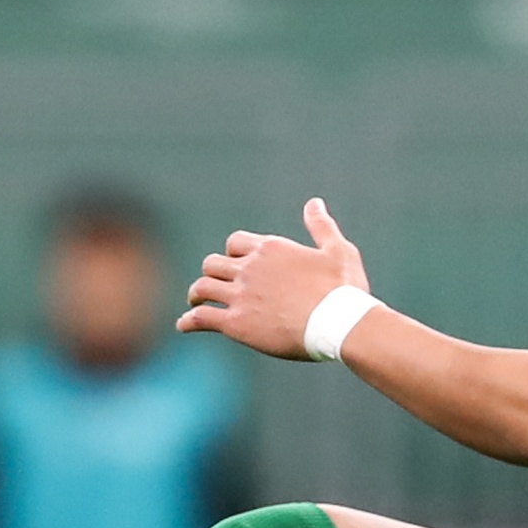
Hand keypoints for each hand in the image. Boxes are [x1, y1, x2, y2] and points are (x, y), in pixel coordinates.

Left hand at [178, 197, 367, 359]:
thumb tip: (314, 202)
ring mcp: (241, 295)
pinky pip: (201, 318)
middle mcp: (250, 268)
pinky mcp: (236, 323)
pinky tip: (183, 326)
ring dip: (196, 295)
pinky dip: (189, 321)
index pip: (235, 243)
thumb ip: (321, 226)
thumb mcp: (338, 250)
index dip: (232, 253)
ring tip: (194, 303)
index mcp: (270, 248)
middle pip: (213, 264)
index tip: (235, 264)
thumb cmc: (344, 289)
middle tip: (213, 285)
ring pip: (202, 288)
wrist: (340, 323)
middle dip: (212, 273)